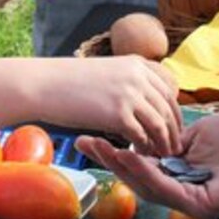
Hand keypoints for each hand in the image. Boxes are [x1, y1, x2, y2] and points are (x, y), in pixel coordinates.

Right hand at [47, 55, 181, 155]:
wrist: (44, 84)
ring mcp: (129, 94)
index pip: (168, 87)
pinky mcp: (118, 114)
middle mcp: (137, 76)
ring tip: (163, 155)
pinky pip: (142, 135)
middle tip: (174, 146)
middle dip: (174, 129)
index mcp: (135, 63)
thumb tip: (140, 100)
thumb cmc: (68, 81)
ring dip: (164, 142)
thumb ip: (126, 80)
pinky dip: (144, 148)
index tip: (173, 124)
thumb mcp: (105, 71)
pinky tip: (141, 155)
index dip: (173, 108)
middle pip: (168, 106)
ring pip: (159, 123)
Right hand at [76, 109, 218, 218]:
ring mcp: (194, 202)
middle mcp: (186, 193)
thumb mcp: (201, 132)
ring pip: (148, 186)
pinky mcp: (204, 206)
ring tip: (98, 145)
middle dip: (108, 159)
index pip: (144, 166)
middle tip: (81, 142)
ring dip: (120, 165)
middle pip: (139, 178)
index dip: (116, 152)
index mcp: (185, 175)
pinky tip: (127, 154)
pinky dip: (144, 172)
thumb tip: (150, 133)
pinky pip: (168, 189)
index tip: (91, 134)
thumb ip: (174, 137)